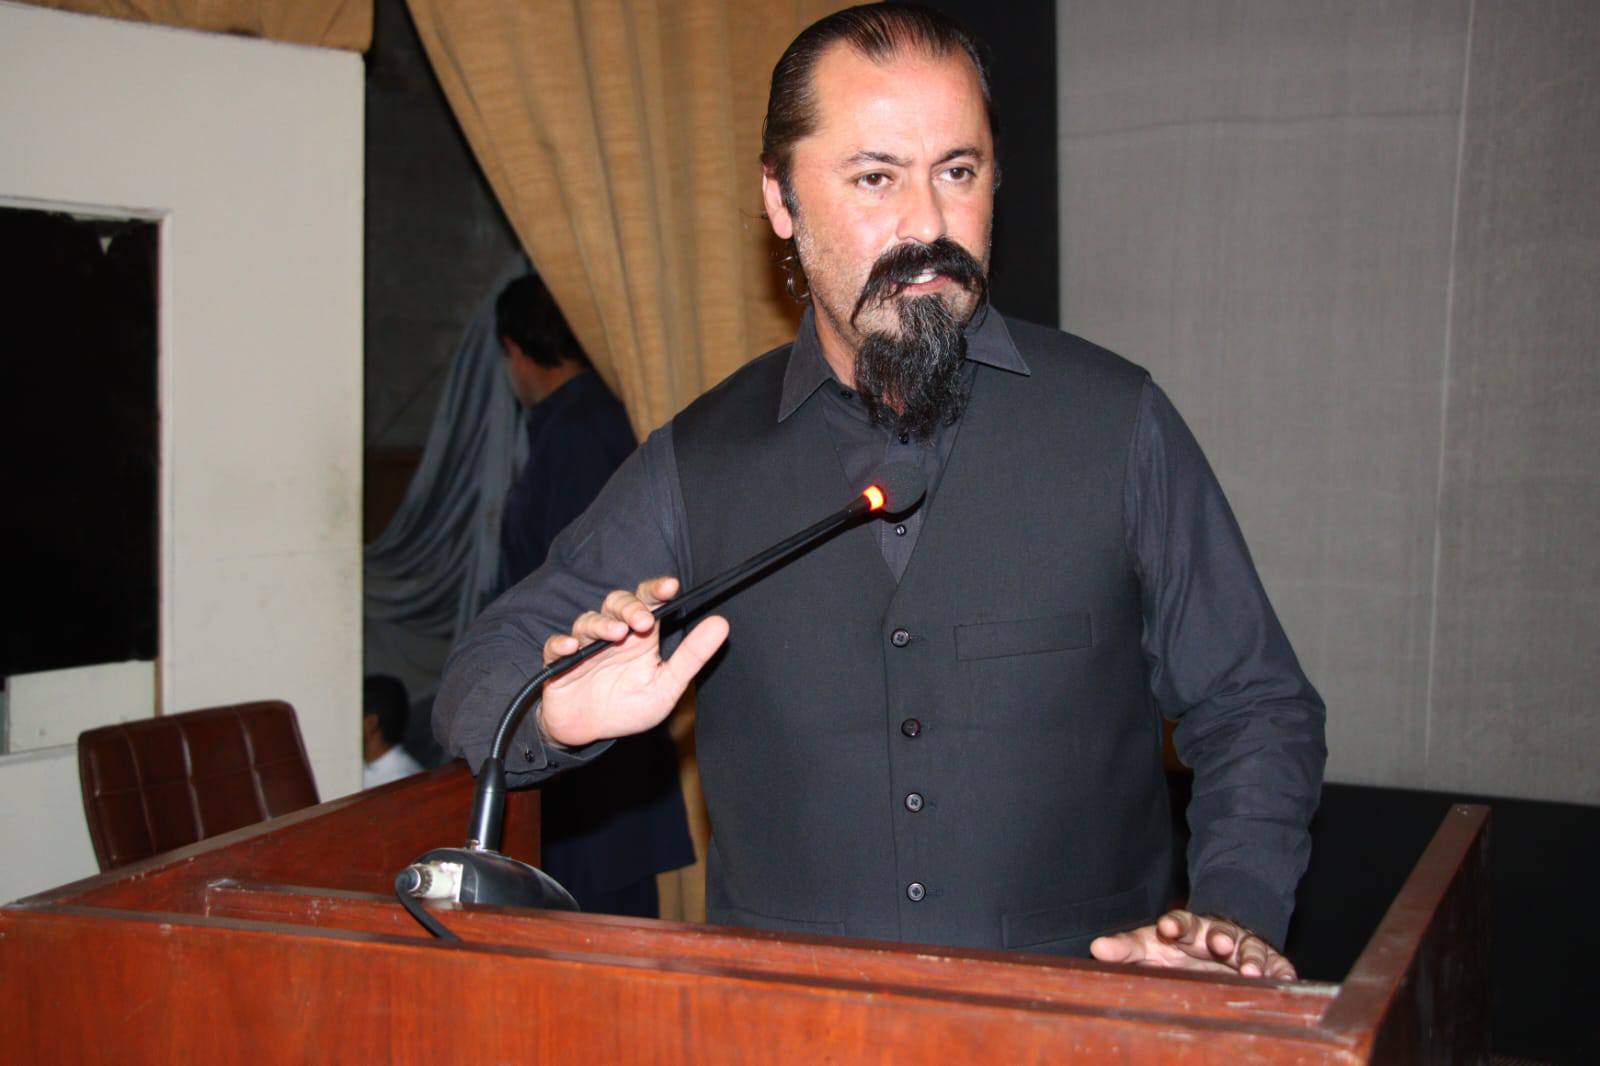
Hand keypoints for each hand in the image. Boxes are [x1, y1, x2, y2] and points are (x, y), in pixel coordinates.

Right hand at [537, 576, 728, 747]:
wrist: (589, 733)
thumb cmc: (629, 706)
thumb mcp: (666, 686)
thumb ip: (691, 657)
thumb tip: (721, 624)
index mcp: (640, 636)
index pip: (649, 602)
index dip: (657, 590)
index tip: (671, 586)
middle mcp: (612, 634)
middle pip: (618, 603)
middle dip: (631, 607)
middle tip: (644, 620)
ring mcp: (584, 646)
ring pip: (589, 621)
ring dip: (602, 624)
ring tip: (617, 633)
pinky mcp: (558, 663)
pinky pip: (556, 647)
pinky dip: (562, 644)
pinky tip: (572, 647)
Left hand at [1089, 909, 1296, 979]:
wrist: (1218, 939)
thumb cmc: (1179, 946)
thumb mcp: (1151, 946)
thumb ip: (1125, 948)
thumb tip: (1096, 949)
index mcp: (1189, 930)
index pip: (1181, 923)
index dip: (1175, 924)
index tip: (1168, 926)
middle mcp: (1219, 936)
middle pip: (1220, 932)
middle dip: (1219, 936)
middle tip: (1217, 942)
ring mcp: (1244, 949)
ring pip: (1250, 948)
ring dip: (1251, 957)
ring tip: (1251, 970)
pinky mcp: (1268, 963)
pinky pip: (1278, 966)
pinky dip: (1281, 972)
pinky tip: (1284, 979)